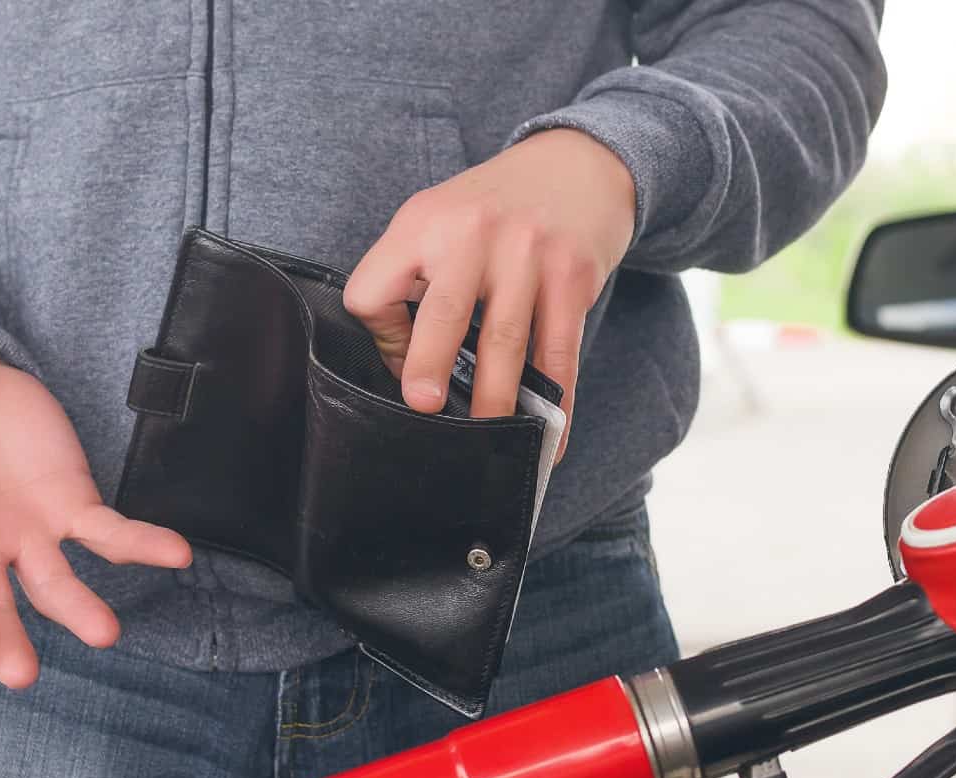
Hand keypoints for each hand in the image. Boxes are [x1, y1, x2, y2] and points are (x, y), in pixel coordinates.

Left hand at [344, 128, 635, 455]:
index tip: (398, 358)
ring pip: (504, 341)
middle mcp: (473, 233)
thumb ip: (413, 279)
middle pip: (442, 313)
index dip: (379, 332)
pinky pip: (559, 350)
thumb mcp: (440, 219)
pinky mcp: (574, 275)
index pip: (375, 288)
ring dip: (495, 398)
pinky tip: (550, 430)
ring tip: (488, 435)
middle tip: (424, 408)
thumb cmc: (498, 207)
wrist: (579, 164)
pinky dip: (555, 397)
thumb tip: (403, 363)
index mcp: (423, 222)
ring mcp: (528, 253)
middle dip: (430, 366)